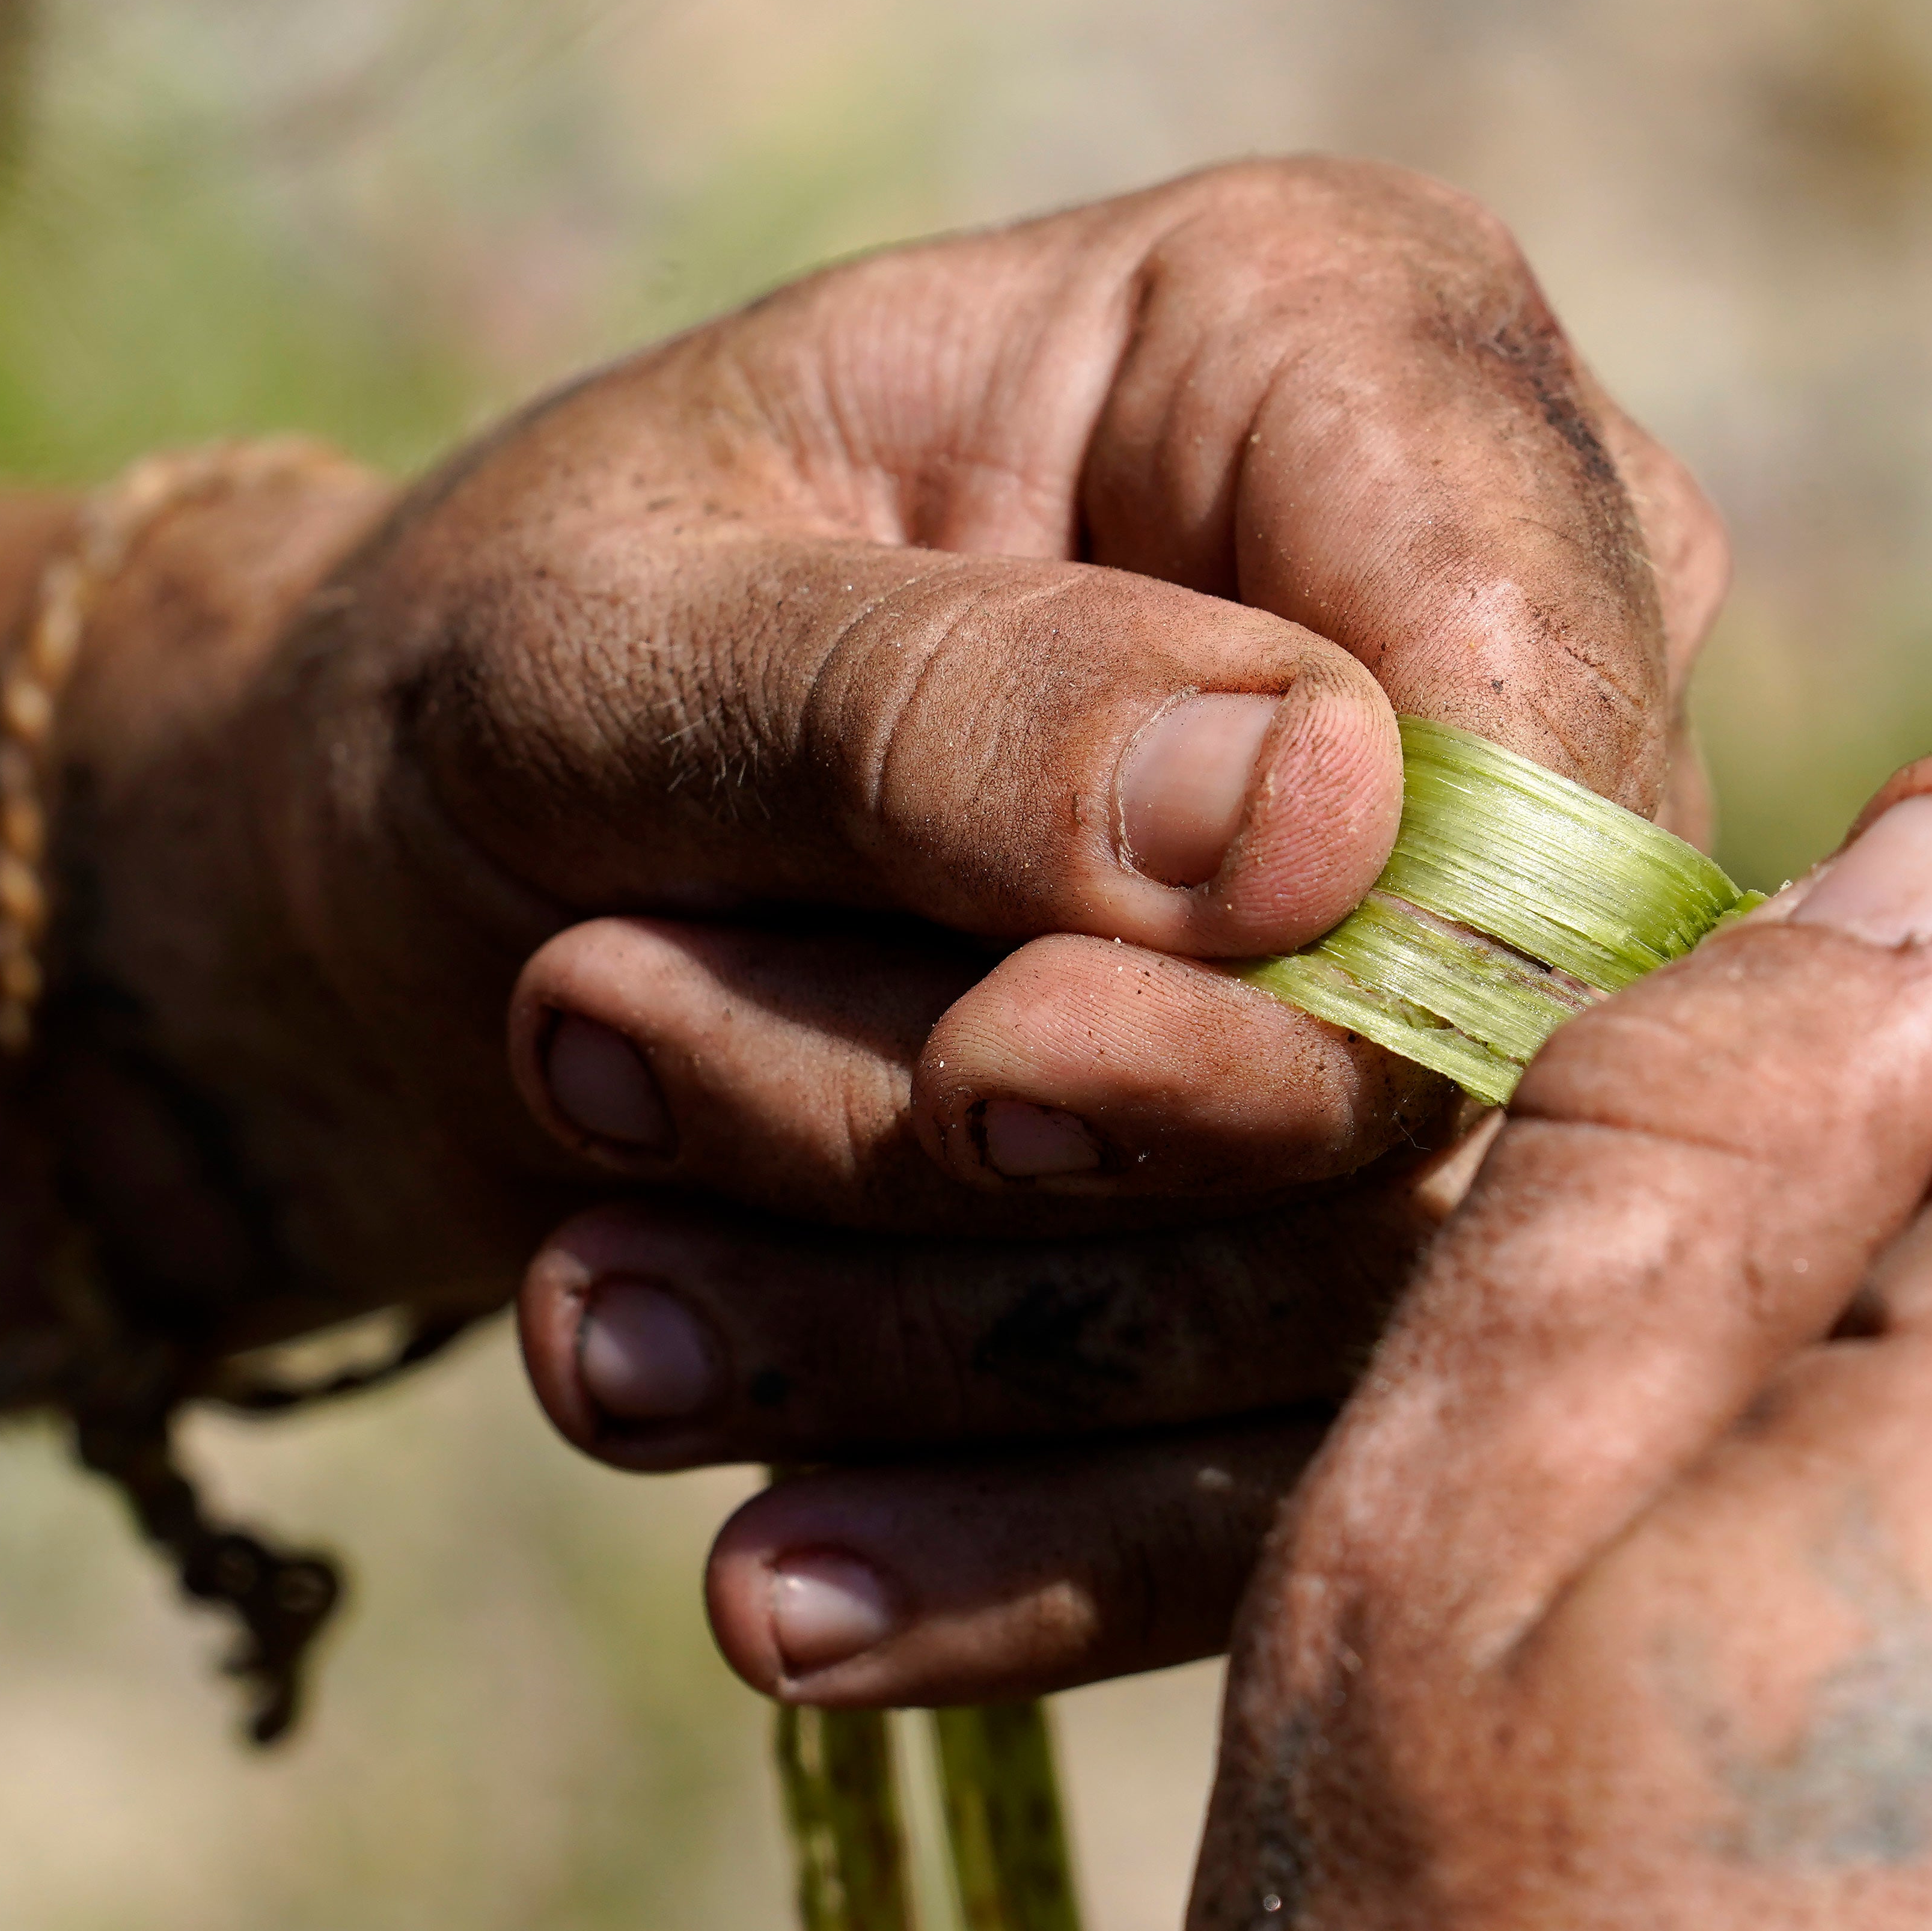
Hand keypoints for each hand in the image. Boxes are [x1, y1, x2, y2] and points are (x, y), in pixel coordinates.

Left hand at [67, 161, 1720, 1691]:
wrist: (397, 914)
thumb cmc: (502, 683)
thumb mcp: (607, 643)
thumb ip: (938, 706)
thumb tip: (1330, 819)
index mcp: (1339, 350)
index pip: (1534, 680)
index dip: (1350, 939)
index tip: (995, 1059)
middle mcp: (1458, 655)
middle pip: (1453, 1027)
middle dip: (1021, 1145)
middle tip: (603, 1070)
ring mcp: (1435, 965)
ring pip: (1351, 1282)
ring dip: (945, 1340)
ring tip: (595, 1306)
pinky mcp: (1346, 1225)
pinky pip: (1286, 1469)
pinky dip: (1012, 1550)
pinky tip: (777, 1580)